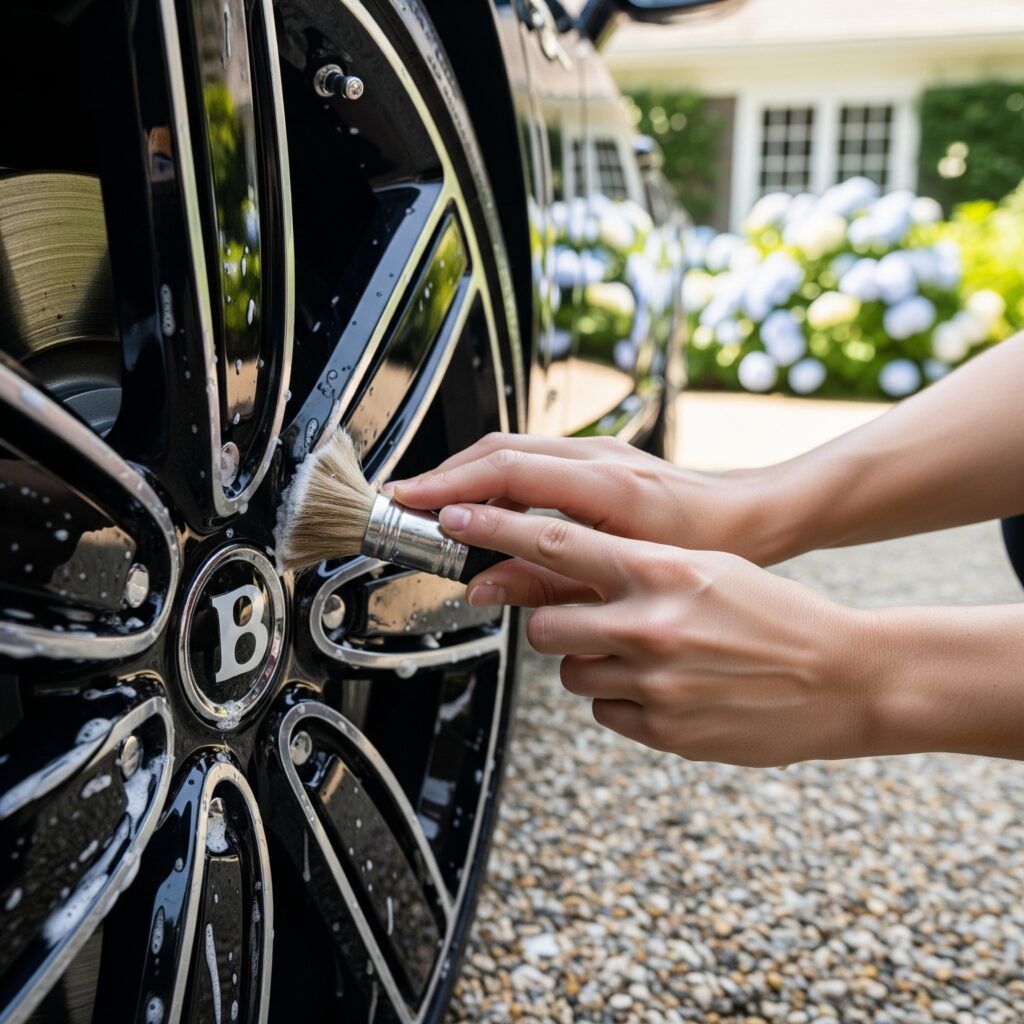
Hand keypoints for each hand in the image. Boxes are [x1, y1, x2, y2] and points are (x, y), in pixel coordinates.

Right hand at [386, 433, 791, 566]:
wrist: (749, 516)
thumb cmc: (705, 548)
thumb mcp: (624, 578)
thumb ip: (548, 583)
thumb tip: (485, 588)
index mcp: (605, 484)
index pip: (507, 472)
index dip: (452, 488)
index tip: (413, 506)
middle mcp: (596, 455)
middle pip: (498, 449)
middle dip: (444, 476)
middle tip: (405, 506)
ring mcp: (596, 449)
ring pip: (510, 447)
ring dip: (465, 474)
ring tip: (432, 508)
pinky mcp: (595, 455)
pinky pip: (530, 455)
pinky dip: (494, 476)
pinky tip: (483, 505)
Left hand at [435, 502, 879, 766]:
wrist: (843, 676)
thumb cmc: (775, 614)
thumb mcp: (708, 569)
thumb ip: (638, 568)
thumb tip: (571, 568)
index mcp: (661, 570)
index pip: (557, 543)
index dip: (497, 528)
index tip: (454, 516)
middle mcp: (649, 625)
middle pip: (545, 626)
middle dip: (555, 626)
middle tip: (590, 622)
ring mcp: (654, 681)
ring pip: (571, 674)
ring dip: (592, 665)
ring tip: (646, 659)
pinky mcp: (662, 730)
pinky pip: (604, 711)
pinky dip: (621, 700)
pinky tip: (667, 689)